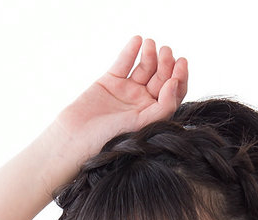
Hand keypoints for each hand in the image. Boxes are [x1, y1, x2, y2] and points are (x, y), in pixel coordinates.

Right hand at [56, 36, 188, 157]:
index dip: (179, 77)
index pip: (172, 93)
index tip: (181, 64)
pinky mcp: (110, 81)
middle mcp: (142, 103)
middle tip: (166, 52)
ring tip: (151, 45)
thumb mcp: (142, 126)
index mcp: (153, 116)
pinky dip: (131, 51)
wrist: (77, 139)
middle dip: (166, 63)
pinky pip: (124, 63)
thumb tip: (175, 82)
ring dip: (151, 55)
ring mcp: (127, 91)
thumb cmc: (110, 140)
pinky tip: (137, 40)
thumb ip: (163, 107)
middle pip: (161, 78)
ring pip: (144, 68)